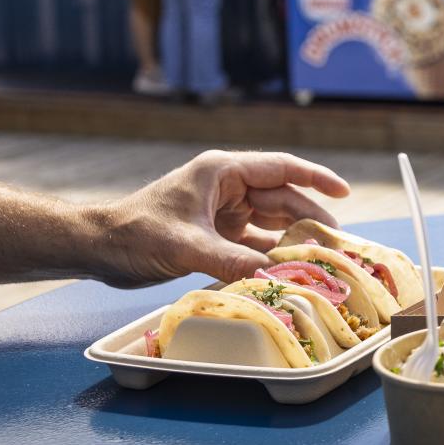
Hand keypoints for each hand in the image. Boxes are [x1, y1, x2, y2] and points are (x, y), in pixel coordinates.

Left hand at [94, 150, 350, 287]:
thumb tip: (271, 276)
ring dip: (293, 237)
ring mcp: (222, 209)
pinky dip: (271, 251)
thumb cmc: (135, 233)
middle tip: (336, 243)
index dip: (316, 179)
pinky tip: (287, 266)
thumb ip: (231, 260)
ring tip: (319, 256)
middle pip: (282, 197)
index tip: (344, 193)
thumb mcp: (186, 246)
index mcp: (223, 171)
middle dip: (309, 218)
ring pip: (271, 219)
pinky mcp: (216, 232)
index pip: (282, 168)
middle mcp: (227, 186)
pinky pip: (254, 239)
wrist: (99, 248)